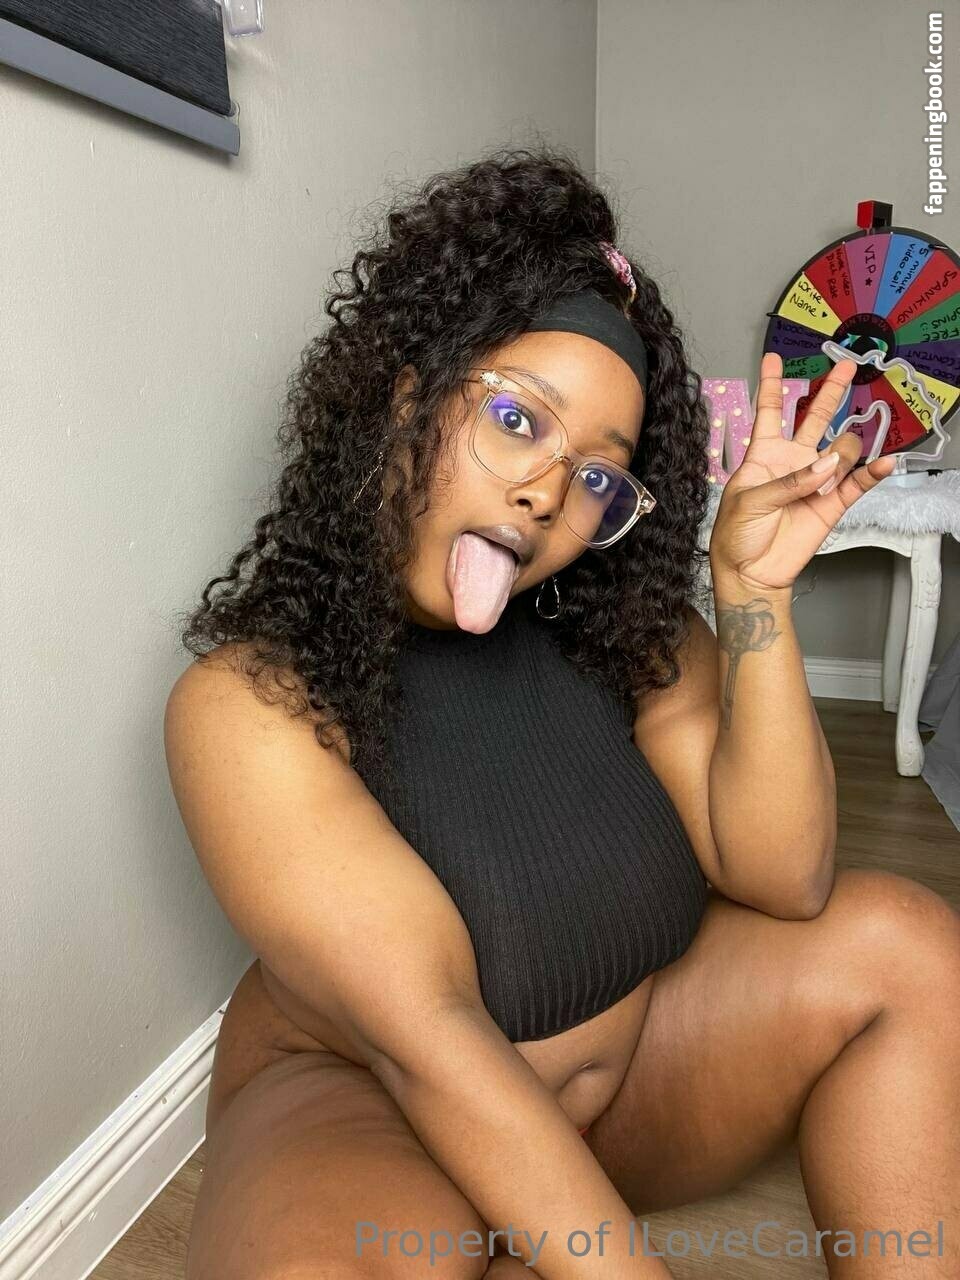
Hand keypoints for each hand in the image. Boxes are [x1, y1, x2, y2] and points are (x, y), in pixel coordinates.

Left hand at [708, 352, 898, 592]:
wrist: (750, 571)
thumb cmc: (736, 535)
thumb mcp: (749, 502)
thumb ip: (788, 481)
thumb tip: (826, 466)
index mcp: (763, 455)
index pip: (770, 413)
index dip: (772, 385)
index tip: (773, 358)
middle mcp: (793, 462)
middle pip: (814, 418)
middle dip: (830, 391)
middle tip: (845, 367)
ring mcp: (816, 481)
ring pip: (841, 449)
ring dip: (841, 453)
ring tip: (828, 471)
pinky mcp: (832, 503)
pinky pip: (859, 483)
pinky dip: (874, 473)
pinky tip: (885, 463)